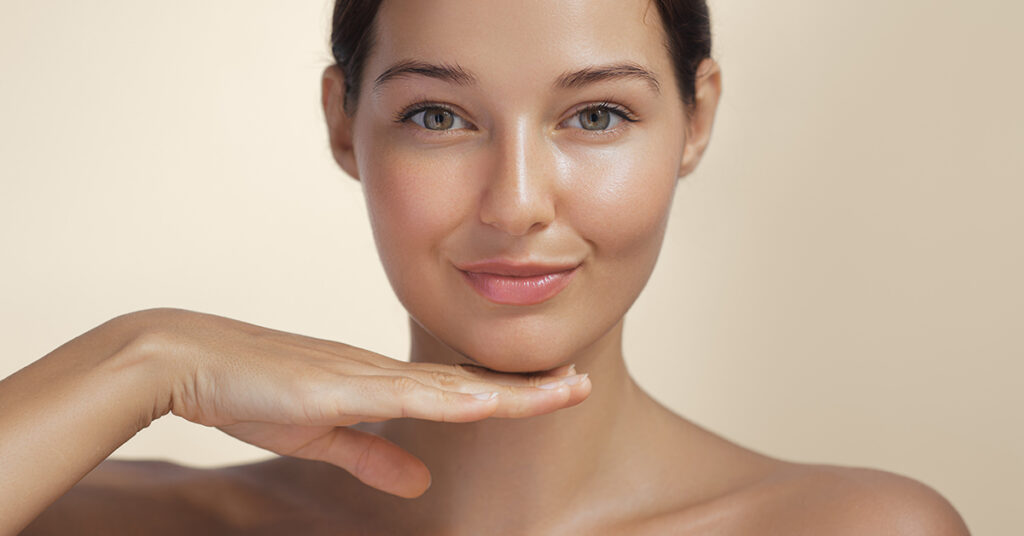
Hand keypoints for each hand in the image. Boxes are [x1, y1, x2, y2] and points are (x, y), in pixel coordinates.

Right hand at [129, 308, 590, 497]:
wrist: (189, 360)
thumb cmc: (251, 389)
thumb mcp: (322, 433)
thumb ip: (372, 454)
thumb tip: (419, 480)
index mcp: (381, 383)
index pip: (459, 392)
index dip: (509, 394)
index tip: (554, 390)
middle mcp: (383, 372)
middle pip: (469, 385)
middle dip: (528, 388)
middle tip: (582, 382)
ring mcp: (363, 375)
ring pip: (451, 387)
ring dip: (508, 392)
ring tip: (562, 388)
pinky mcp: (336, 384)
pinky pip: (403, 396)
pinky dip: (447, 401)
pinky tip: (482, 404)